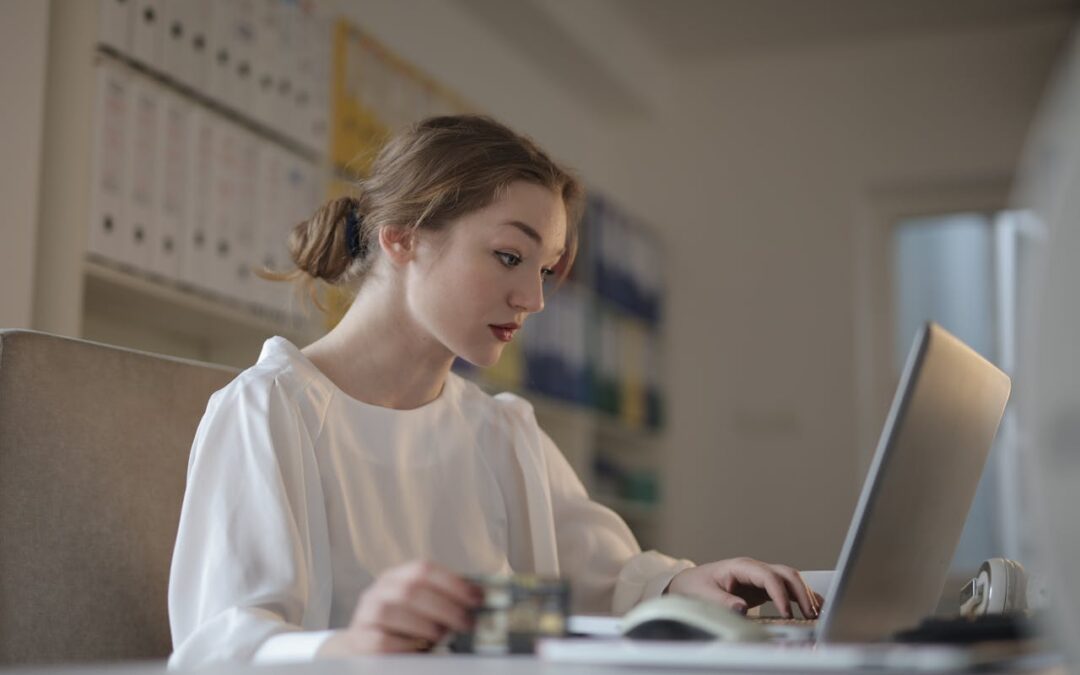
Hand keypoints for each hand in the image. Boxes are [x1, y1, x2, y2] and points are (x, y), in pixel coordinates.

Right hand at [318, 560, 480, 656]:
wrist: (364, 650)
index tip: (477, 598)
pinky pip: (382, 641)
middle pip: (411, 590)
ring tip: (443, 637)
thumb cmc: (402, 629)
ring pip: (393, 611)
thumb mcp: (420, 609)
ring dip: (425, 625)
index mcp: (396, 577)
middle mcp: (378, 591)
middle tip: (467, 623)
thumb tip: (480, 601)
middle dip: (445, 607)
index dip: (453, 582)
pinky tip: (421, 651)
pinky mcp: (359, 641)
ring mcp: (365, 615)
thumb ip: (443, 602)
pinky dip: (406, 646)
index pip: (423, 569)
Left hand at [665, 557, 823, 618]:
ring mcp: (760, 576)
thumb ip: (722, 601)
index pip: (768, 577)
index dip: (780, 595)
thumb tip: (741, 608)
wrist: (690, 583)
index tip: (787, 613)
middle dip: (801, 593)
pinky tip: (814, 607)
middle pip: (786, 574)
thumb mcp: (704, 595)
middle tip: (810, 614)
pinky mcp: (764, 587)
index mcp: (741, 567)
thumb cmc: (696, 587)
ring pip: (790, 580)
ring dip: (805, 595)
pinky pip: (787, 588)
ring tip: (815, 614)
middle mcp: (754, 569)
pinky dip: (802, 597)